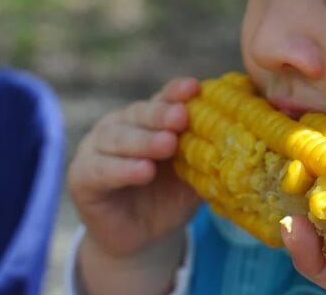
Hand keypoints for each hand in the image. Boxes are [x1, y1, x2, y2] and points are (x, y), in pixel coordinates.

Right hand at [67, 77, 202, 258]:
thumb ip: (209, 152)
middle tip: (182, 117)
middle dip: (161, 115)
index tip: (194, 88)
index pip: (162, 99)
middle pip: (139, 114)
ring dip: (144, 140)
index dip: (176, 92)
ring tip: (168, 144)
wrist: (143, 237)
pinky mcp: (82, 176)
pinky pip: (101, 170)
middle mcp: (120, 125)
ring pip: (118, 138)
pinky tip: (143, 171)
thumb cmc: (171, 196)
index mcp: (148, 118)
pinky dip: (122, 169)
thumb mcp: (194, 173)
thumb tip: (244, 133)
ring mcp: (96, 148)